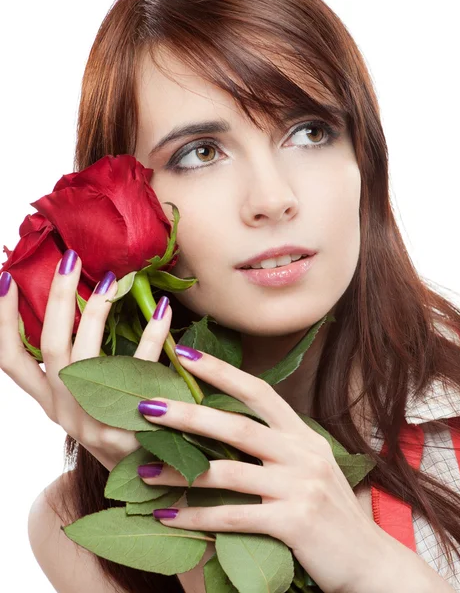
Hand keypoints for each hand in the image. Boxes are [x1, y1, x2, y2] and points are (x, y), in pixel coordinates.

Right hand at [0, 251, 172, 471]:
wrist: (147, 481)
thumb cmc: (119, 427)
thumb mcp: (89, 401)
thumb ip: (83, 366)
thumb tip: (92, 307)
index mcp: (50, 401)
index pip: (10, 359)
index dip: (3, 320)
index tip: (4, 279)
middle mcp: (62, 408)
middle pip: (49, 345)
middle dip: (55, 298)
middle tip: (68, 258)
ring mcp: (89, 419)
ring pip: (83, 355)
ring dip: (97, 312)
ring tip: (114, 279)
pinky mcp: (123, 424)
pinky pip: (137, 370)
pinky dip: (152, 336)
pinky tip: (164, 310)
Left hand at [136, 344, 390, 592]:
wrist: (368, 561)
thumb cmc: (328, 513)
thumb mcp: (308, 468)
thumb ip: (276, 448)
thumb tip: (222, 430)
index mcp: (304, 435)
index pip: (260, 392)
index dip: (221, 371)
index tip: (184, 353)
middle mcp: (304, 454)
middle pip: (238, 426)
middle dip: (189, 414)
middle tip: (147, 406)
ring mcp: (301, 487)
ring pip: (229, 472)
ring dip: (180, 471)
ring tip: (141, 468)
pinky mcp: (294, 523)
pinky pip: (234, 517)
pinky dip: (196, 515)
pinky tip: (167, 515)